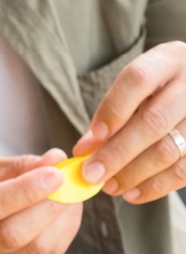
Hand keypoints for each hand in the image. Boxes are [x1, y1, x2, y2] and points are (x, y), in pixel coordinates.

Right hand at [0, 151, 78, 253]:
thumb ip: (18, 167)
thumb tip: (56, 160)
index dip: (25, 191)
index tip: (55, 173)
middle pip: (13, 234)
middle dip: (49, 207)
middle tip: (70, 185)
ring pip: (37, 249)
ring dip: (63, 220)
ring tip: (71, 197)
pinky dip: (64, 233)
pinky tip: (64, 216)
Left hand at [73, 41, 185, 202]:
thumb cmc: (160, 90)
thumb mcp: (139, 90)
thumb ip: (112, 116)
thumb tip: (83, 150)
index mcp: (169, 60)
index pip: (138, 80)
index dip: (113, 109)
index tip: (92, 138)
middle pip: (153, 121)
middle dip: (117, 152)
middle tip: (91, 174)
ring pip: (170, 148)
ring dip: (134, 173)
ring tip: (110, 187)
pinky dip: (157, 185)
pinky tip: (134, 193)